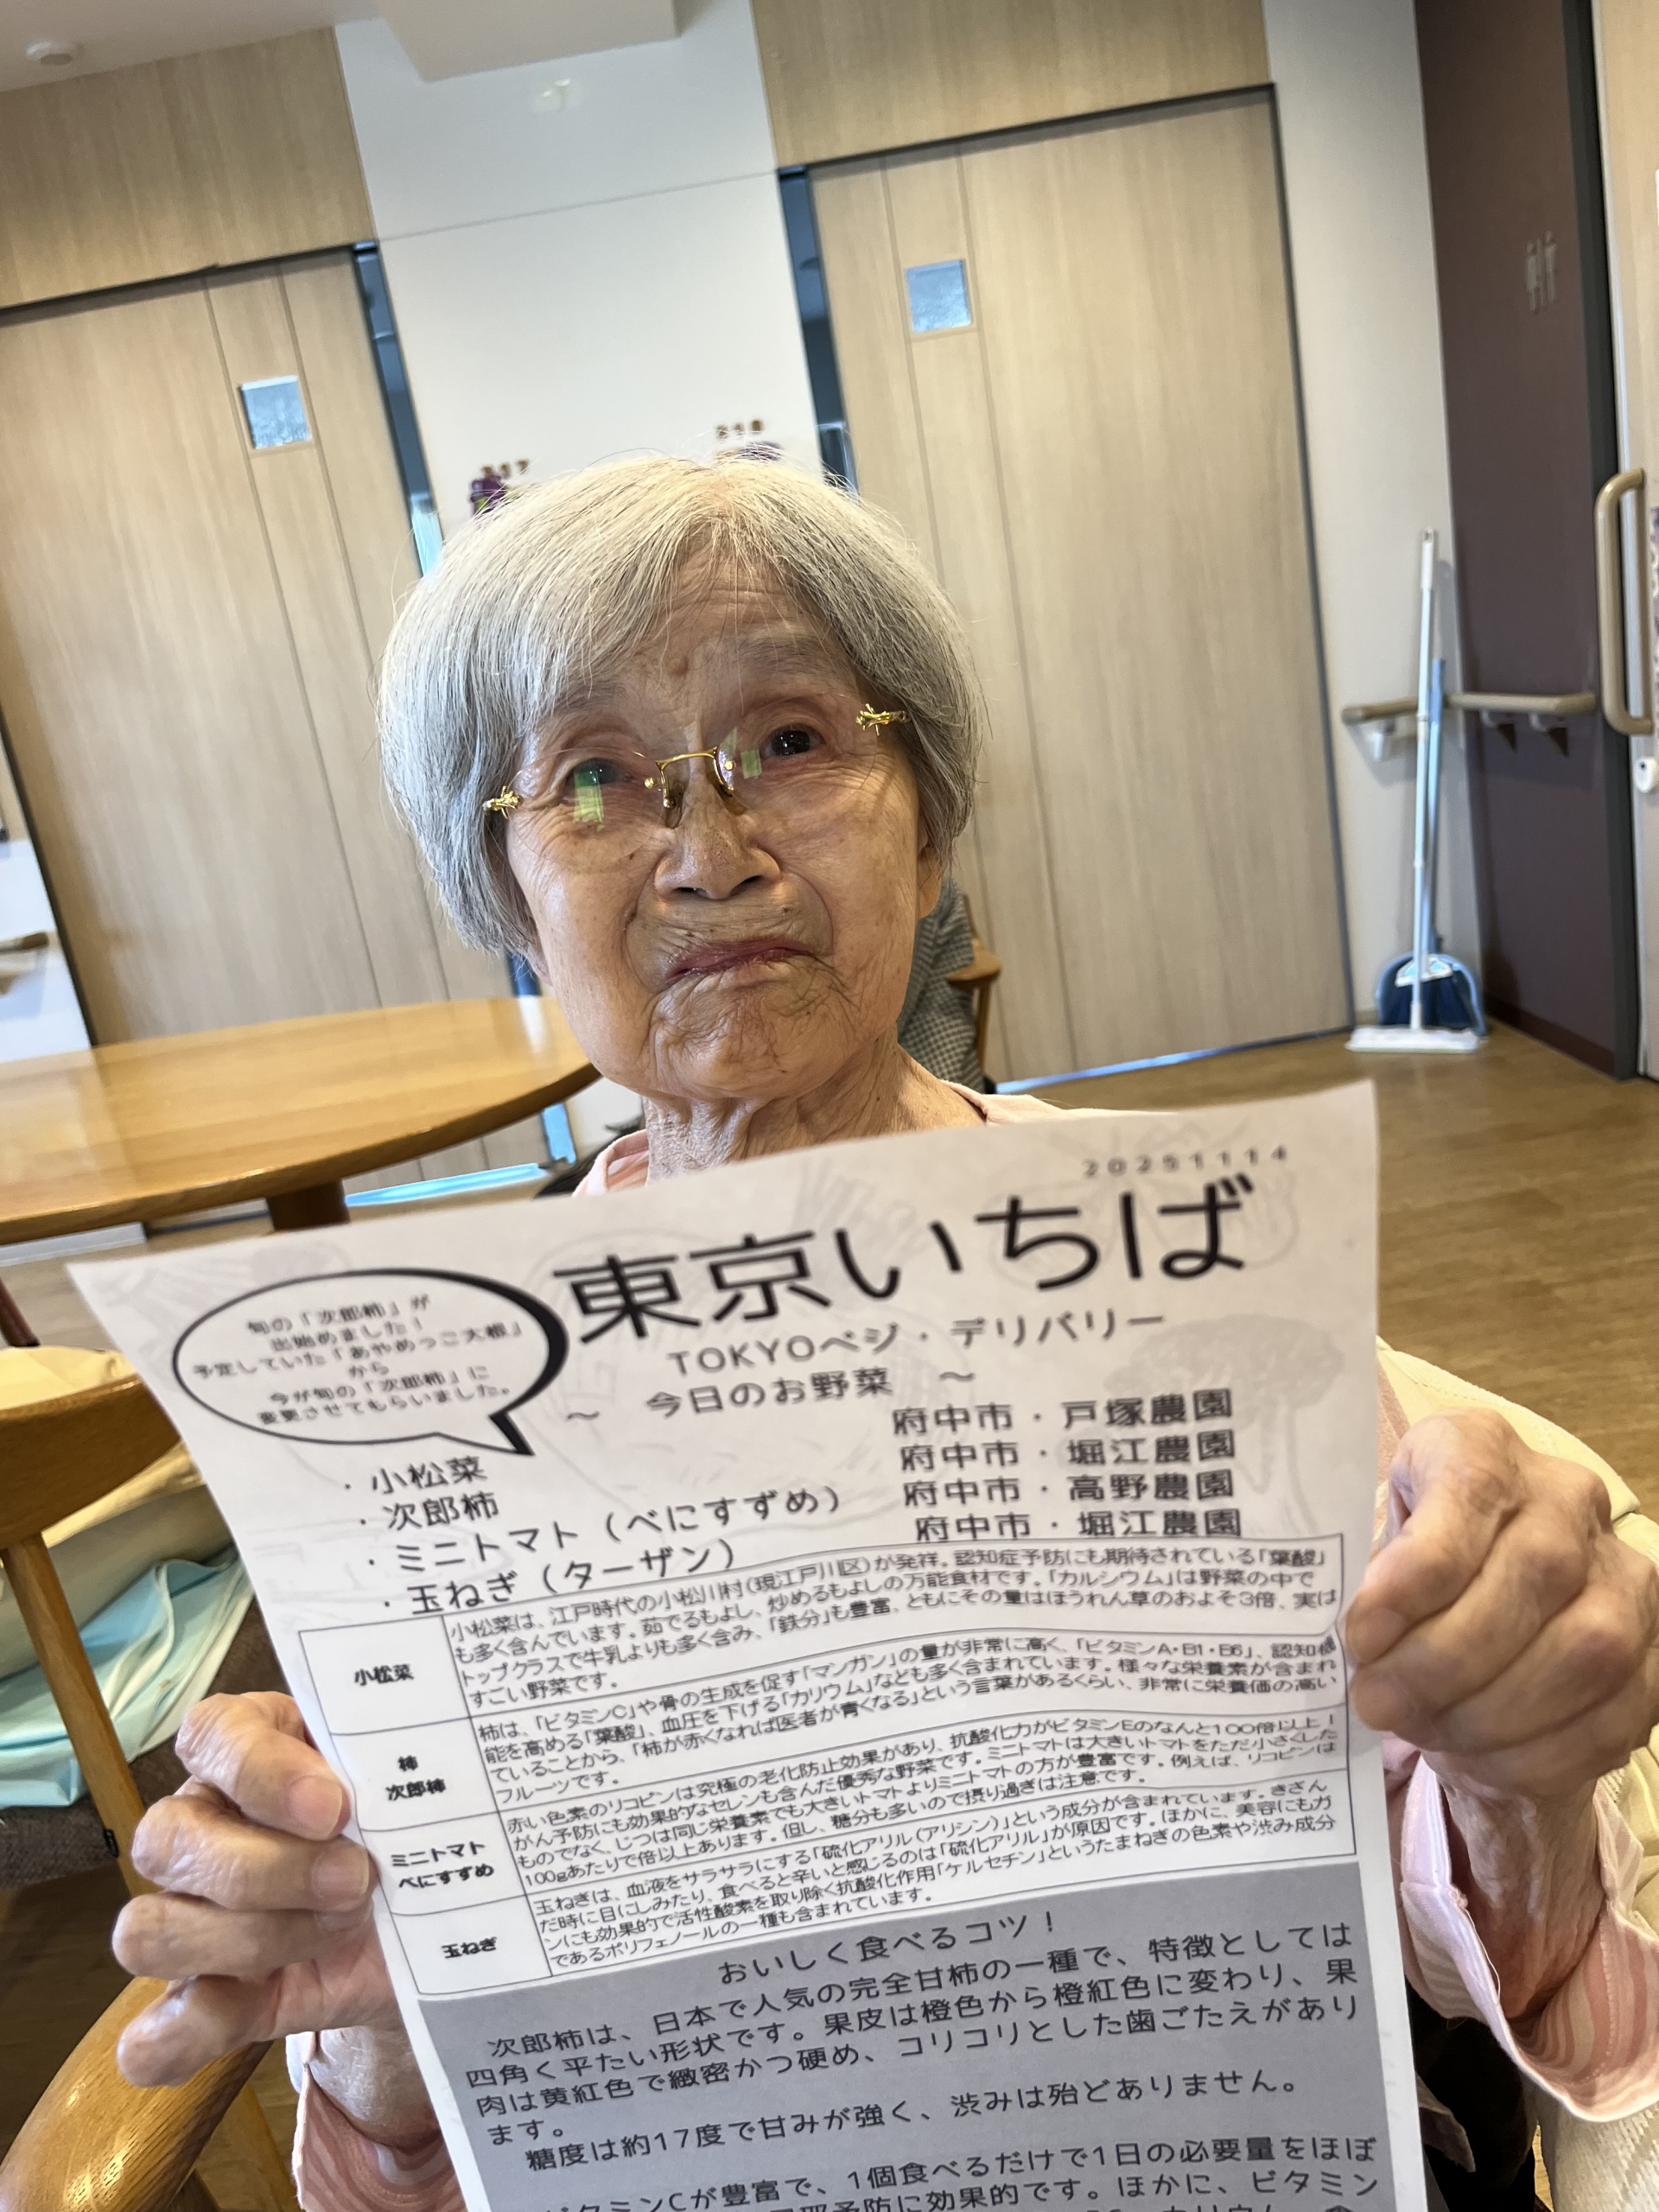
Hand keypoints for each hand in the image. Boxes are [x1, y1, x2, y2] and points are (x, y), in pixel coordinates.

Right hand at [113, 1692, 401, 2090]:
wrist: (432, 1920)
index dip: (258, 1770)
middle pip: (166, 1839)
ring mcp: (191, 1916)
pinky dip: (189, 2033)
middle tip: (357, 1880)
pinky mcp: (207, 2002)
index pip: (210, 1736)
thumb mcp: (407, 1786)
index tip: (333, 1805)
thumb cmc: (408, 1827)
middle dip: (268, 1870)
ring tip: (338, 1930)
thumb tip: (412, 1772)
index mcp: (248, 1750)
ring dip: (248, 1940)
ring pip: (148, 1931)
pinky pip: (152, 2033)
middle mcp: (202, 1825)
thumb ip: (392, 1770)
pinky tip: (252, 2005)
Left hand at [1345, 1407, 1658, 1799]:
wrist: (1474, 1591)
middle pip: (1535, 1573)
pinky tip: (1476, 1759)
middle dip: (1445, 1658)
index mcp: (1485, 1449)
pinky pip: (1613, 1715)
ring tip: (1422, 1731)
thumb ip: (1363, 1580)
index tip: (1361, 1633)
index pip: (1473, 1490)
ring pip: (1588, 1649)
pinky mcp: (1654, 1652)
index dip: (1419, 1568)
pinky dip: (1536, 1752)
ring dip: (1492, 1712)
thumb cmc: (1407, 1565)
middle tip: (1377, 1702)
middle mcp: (1567, 1498)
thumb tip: (1355, 1649)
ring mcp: (1623, 1575)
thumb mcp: (1368, 1545)